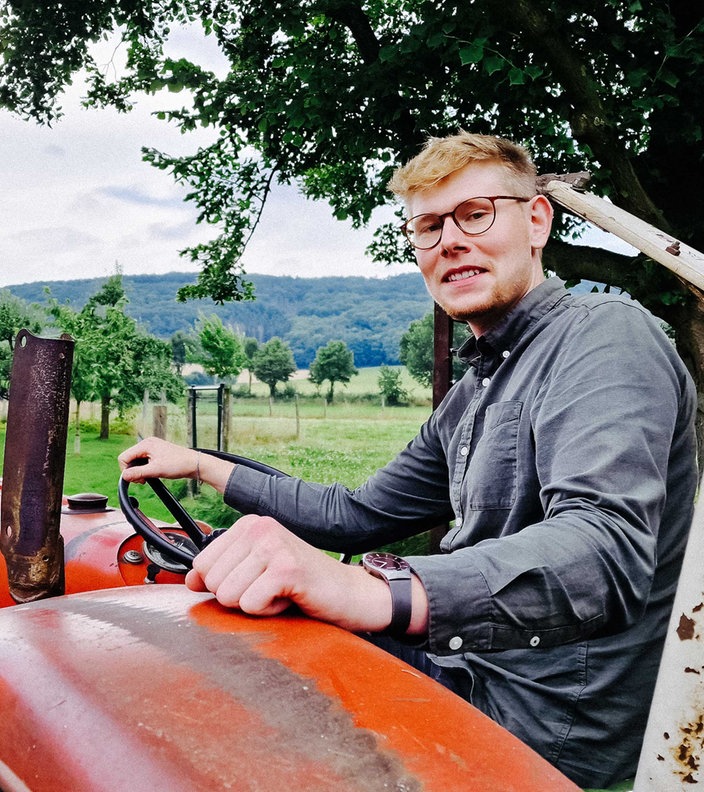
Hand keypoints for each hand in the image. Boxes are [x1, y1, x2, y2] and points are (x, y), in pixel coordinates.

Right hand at [118, 437, 233, 491]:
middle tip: (143, 480)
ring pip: (136, 461)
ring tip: (149, 477)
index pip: (124, 457)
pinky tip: (153, 474)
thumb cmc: (178, 464)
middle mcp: (148, 444)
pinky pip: (144, 462)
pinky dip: (146, 470)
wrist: (194, 464)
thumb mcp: (155, 470)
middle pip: (129, 459)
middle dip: (134, 471)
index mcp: (146, 444)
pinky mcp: (157, 454)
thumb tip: (124, 476)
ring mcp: (152, 448)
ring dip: (140, 471)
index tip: (137, 479)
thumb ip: (137, 473)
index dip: (126, 470)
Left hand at [185, 514, 399, 631]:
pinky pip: (250, 605)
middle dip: (240, 596)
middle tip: (272, 588)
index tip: (256, 580)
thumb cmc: (302, 586)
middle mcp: (260, 526)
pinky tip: (291, 599)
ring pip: (228, 595)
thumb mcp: (256, 573)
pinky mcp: (286, 568)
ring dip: (255, 605)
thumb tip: (189, 579)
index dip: (225, 585)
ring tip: (281, 593)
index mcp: (249, 524)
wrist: (349, 594)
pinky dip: (269, 612)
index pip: (201, 564)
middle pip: (212, 582)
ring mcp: (274, 545)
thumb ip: (222, 572)